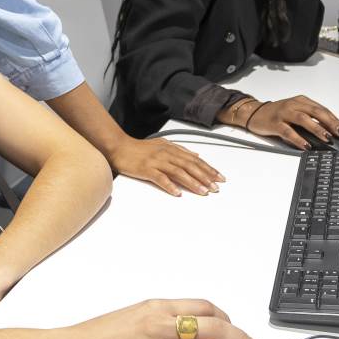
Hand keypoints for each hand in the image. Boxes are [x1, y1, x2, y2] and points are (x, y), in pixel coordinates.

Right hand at [109, 136, 224, 196]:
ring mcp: (156, 161)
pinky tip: (178, 193)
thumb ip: (180, 150)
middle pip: (190, 166)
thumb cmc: (139, 148)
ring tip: (203, 192)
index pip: (194, 160)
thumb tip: (196, 156)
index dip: (208, 168)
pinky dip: (170, 185)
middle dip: (205, 177)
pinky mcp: (146, 169)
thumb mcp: (163, 145)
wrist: (119, 147)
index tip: (219, 177)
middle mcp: (166, 154)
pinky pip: (160, 178)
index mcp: (172, 148)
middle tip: (215, 187)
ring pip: (178, 172)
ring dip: (192, 182)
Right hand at [247, 95, 338, 149]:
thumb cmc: (276, 114)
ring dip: (317, 129)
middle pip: (315, 112)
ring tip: (327, 138)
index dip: (334, 118)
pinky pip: (288, 132)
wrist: (254, 113)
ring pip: (304, 120)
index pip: (321, 109)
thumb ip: (309, 120)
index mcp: (301, 101)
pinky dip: (298, 139)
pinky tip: (306, 145)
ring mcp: (284, 113)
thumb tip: (327, 133)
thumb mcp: (295, 112)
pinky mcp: (275, 124)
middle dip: (330, 123)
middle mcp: (293, 105)